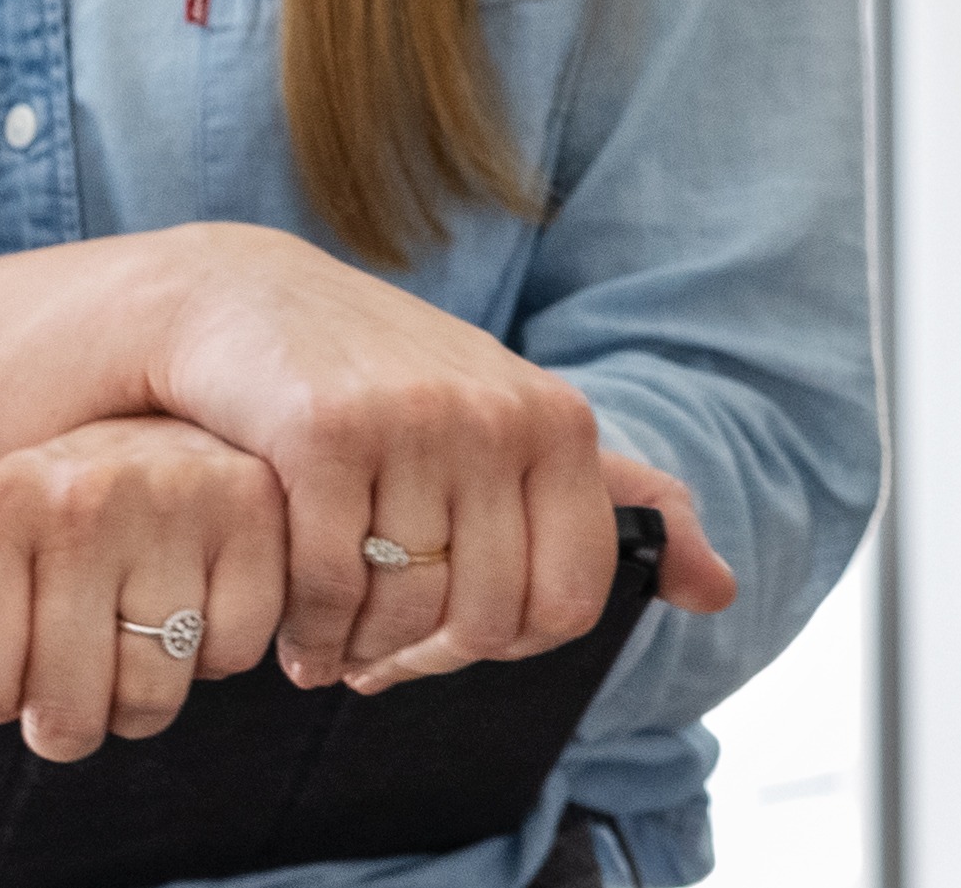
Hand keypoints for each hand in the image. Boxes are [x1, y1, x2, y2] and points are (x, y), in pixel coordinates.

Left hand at [0, 418, 283, 758]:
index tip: (5, 639)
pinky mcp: (262, 517)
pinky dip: (216, 648)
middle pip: (62, 715)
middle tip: (75, 645)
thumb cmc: (36, 517)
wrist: (165, 417)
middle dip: (64, 706)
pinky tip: (199, 591)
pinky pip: (231, 659)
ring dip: (142, 687)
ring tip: (136, 616)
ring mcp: (180, 501)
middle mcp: (82, 494)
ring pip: (152, 701)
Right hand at [125, 227, 750, 679]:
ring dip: (357, 652)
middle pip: (483, 618)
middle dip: (424, 660)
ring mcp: (411, 420)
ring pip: (402, 610)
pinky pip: (328, 587)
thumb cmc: (386, 379)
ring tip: (329, 643)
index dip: (505, 646)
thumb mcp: (510, 420)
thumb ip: (612, 501)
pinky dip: (305, 631)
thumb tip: (719, 590)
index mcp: (558, 420)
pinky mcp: (321, 434)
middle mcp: (497, 414)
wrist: (242, 300)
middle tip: (375, 660)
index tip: (451, 641)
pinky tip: (292, 631)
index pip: (567, 600)